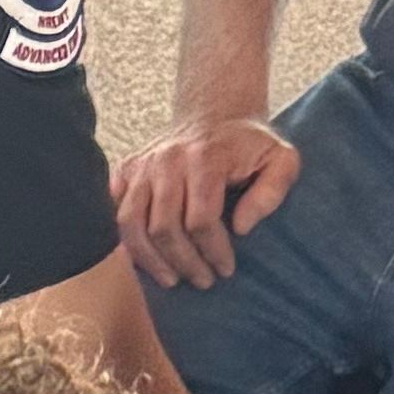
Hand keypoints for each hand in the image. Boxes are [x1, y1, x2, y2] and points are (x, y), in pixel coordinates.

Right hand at [113, 113, 301, 289]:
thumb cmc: (247, 146)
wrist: (214, 114)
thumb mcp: (280, 159)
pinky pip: (114, 215)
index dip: (213, 252)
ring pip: (132, 226)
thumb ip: (273, 190)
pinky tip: (145, 258)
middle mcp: (167, 160)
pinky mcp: (124, 171)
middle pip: (163, 228)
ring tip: (171, 279)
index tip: (225, 269)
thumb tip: (242, 227)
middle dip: (184, 262)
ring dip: (150, 261)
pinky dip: (125, 241)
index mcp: (205, 157)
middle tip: (202, 280)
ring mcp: (141, 166)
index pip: (201, 220)